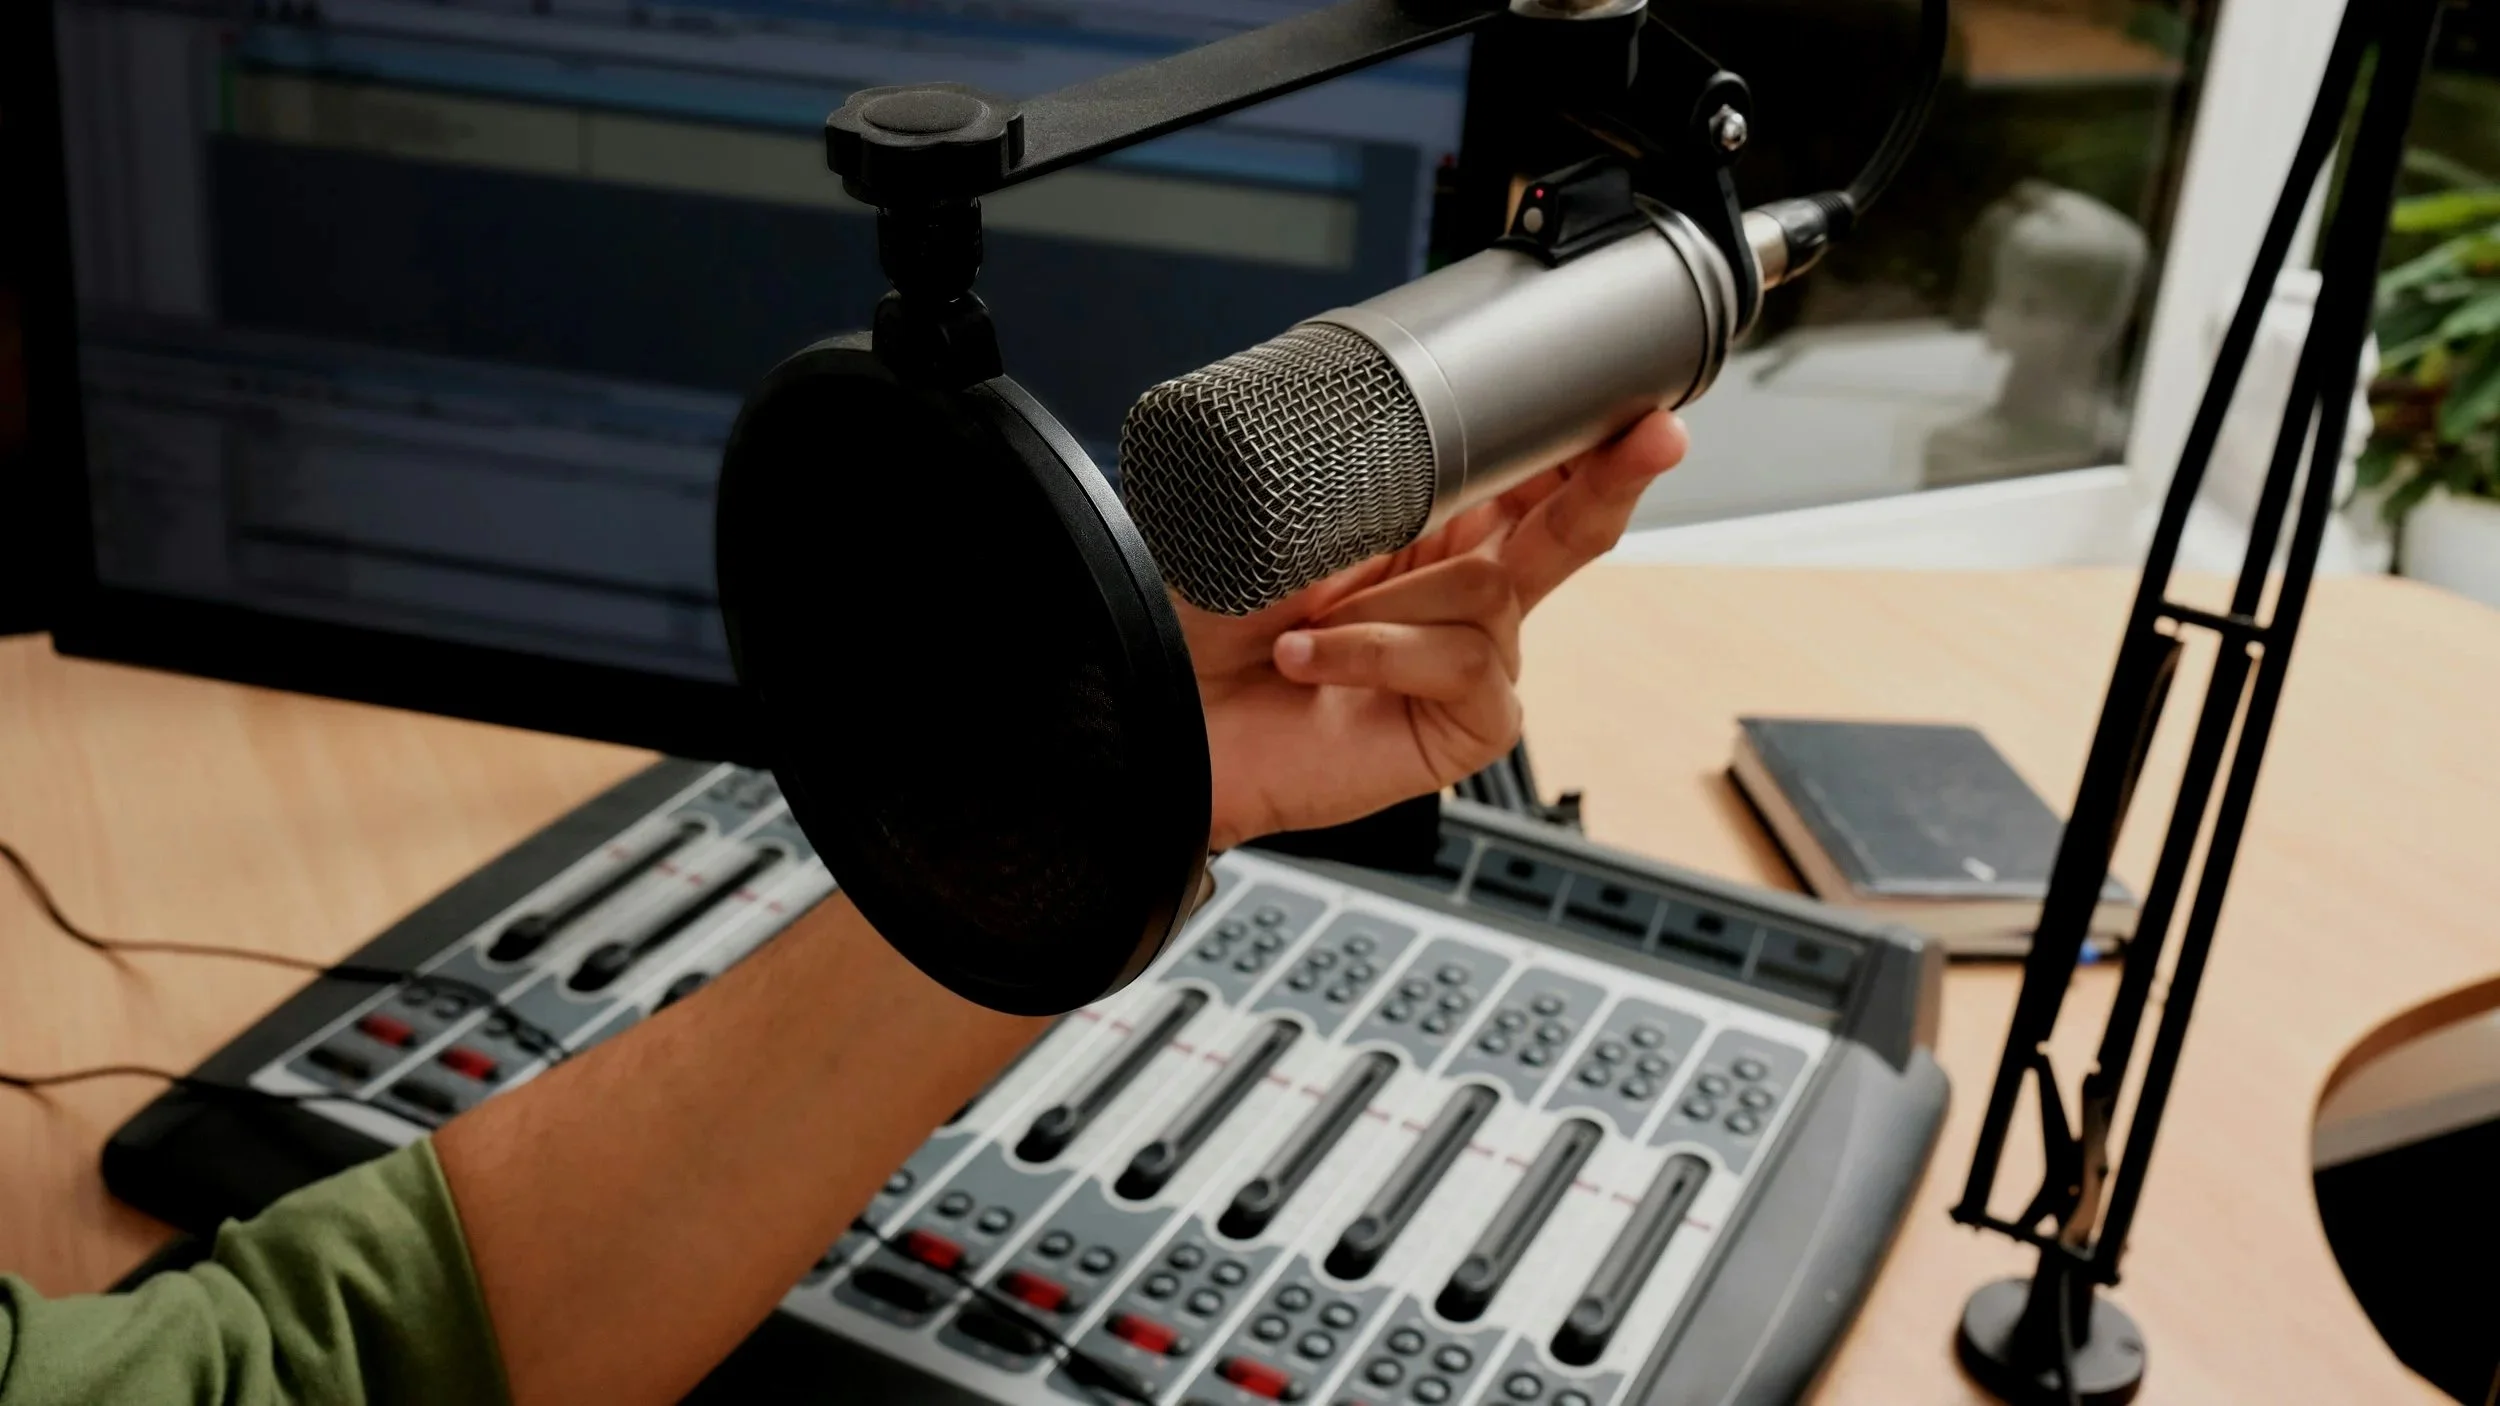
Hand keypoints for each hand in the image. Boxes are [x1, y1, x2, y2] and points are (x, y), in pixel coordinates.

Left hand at [1185, 411, 1688, 850]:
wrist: (1163, 709)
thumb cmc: (1208, 616)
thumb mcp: (1289, 515)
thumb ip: (1376, 476)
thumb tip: (1437, 424)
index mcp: (1427, 534)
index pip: (1525, 480)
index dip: (1580, 439)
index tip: (1631, 399)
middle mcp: (1458, 598)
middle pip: (1567, 530)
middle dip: (1607, 478)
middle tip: (1651, 437)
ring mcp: (1467, 664)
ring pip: (1489, 596)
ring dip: (1385, 604)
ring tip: (1305, 623)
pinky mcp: (1465, 728)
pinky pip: (1463, 664)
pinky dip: (1375, 653)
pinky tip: (1311, 659)